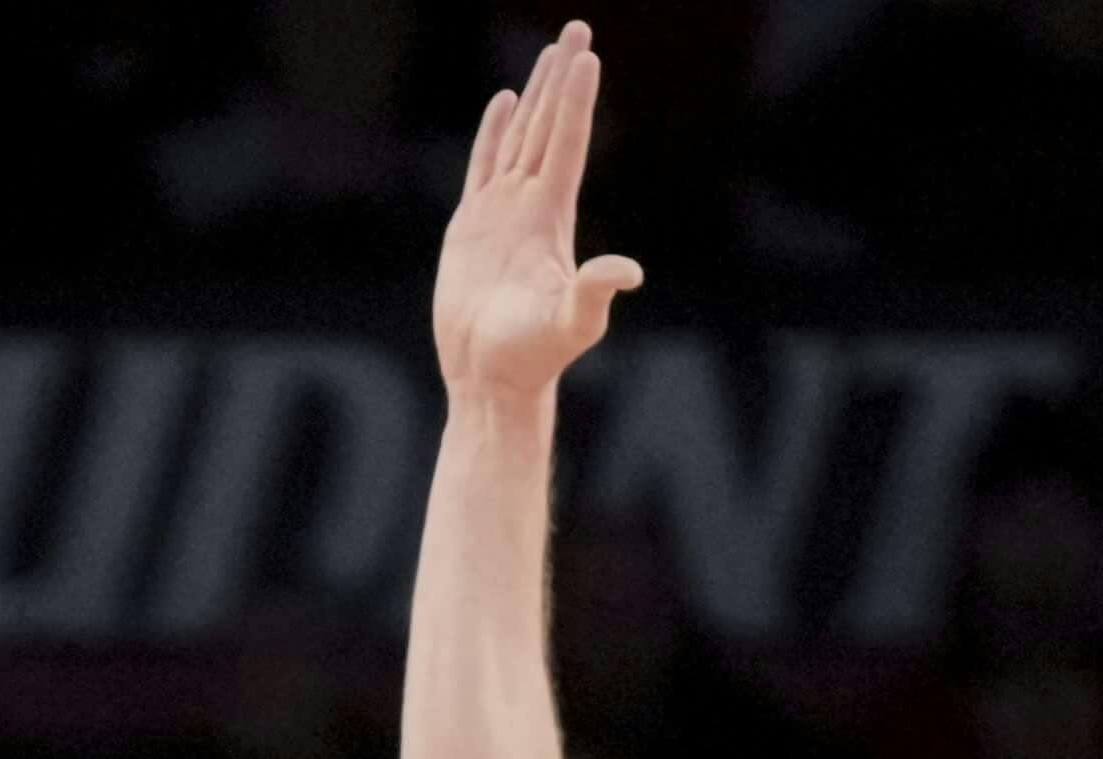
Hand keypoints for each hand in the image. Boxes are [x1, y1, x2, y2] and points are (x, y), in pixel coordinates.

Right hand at [428, 27, 639, 411]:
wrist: (492, 379)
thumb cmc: (532, 358)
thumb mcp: (571, 324)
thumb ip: (594, 293)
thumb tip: (630, 272)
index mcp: (552, 218)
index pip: (566, 143)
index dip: (575, 100)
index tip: (587, 55)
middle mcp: (532, 206)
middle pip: (550, 126)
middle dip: (562, 78)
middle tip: (578, 27)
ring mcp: (502, 213)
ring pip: (522, 138)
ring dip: (536, 95)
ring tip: (549, 53)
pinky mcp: (472, 227)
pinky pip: (484, 165)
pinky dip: (494, 132)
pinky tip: (504, 103)